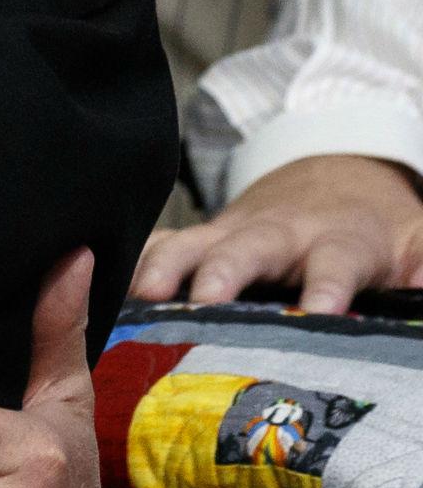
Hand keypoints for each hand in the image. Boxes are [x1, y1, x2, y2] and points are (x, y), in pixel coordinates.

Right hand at [131, 154, 422, 313]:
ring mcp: (230, 231)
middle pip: (247, 249)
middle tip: (202, 302)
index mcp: (339, 239)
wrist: (333, 174)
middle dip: (223, 272)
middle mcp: (277, 232)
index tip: (318, 314)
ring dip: (162, 267)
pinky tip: (108, 294)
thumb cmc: (380, 226)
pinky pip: (159, 245)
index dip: (326, 288)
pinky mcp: (201, 235)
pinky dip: (132, 263)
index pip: (335, 264)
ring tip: (139, 298)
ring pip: (190, 243)